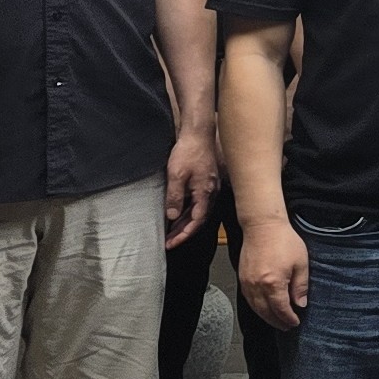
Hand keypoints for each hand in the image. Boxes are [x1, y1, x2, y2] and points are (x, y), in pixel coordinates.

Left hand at [162, 132, 219, 248]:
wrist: (198, 134)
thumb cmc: (189, 152)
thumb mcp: (176, 175)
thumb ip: (174, 197)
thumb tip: (172, 216)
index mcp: (205, 194)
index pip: (196, 222)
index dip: (183, 235)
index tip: (170, 244)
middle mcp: (210, 193)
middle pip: (198, 220)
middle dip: (183, 233)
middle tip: (168, 242)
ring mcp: (209, 188)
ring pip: (198, 212)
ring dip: (185, 223)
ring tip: (171, 232)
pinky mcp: (205, 183)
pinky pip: (197, 203)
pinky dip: (187, 212)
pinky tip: (178, 214)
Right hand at [238, 216, 309, 330]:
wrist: (262, 226)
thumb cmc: (284, 241)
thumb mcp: (301, 264)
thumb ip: (300, 286)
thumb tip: (300, 304)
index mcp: (273, 283)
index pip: (281, 309)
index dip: (288, 318)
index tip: (295, 323)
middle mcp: (257, 286)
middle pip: (266, 312)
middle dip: (277, 321)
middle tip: (287, 326)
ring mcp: (247, 282)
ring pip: (255, 308)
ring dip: (266, 317)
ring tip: (277, 321)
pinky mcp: (242, 278)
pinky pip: (248, 299)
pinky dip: (257, 307)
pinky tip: (264, 308)